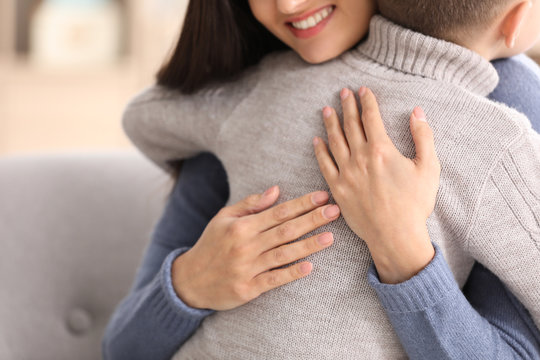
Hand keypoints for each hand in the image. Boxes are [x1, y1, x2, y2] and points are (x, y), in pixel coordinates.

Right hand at [171, 186, 340, 309]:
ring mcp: (248, 268)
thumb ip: (250, 204)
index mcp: (242, 226)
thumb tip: (277, 190)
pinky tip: (310, 266)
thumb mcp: (224, 218)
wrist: (190, 280)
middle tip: (336, 211)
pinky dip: (292, 273)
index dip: (302, 204)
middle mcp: (246, 245)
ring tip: (330, 237)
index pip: (279, 212)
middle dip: (312, 220)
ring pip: (284, 254)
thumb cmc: (211, 245)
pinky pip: (274, 279)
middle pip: (286, 230)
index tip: (323, 197)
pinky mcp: (248, 288)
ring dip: (309, 245)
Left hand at [313, 87, 439, 283]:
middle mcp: (359, 157)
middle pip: (350, 124)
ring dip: (330, 123)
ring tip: (326, 109)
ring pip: (334, 141)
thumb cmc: (415, 204)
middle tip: (343, 92)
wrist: (395, 235)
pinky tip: (316, 140)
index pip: (370, 117)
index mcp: (381, 149)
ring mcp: (346, 173)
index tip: (362, 90)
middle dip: (346, 105)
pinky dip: (319, 151)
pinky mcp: (337, 189)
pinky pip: (324, 165)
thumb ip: (424, 136)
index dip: (366, 100)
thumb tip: (417, 112)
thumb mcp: (429, 167)